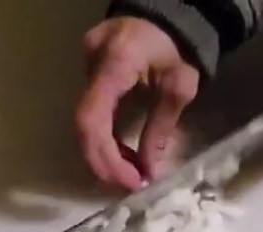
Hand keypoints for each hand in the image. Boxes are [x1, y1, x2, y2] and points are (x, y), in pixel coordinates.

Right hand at [76, 17, 198, 190]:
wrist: (167, 15)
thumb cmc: (177, 47)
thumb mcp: (179, 87)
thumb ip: (161, 129)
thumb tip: (148, 172)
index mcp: (116, 63)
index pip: (93, 120)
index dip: (106, 158)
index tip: (129, 180)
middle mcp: (91, 65)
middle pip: (83, 128)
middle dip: (105, 164)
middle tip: (130, 184)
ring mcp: (85, 69)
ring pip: (83, 126)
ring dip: (104, 156)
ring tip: (130, 173)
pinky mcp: (87, 76)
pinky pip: (89, 117)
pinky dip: (104, 142)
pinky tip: (122, 155)